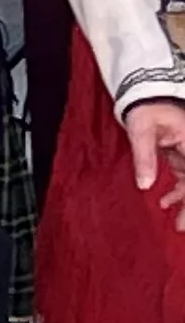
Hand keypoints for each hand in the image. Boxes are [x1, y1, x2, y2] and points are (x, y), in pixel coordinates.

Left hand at [129, 101, 184, 226]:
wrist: (146, 95)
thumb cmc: (146, 109)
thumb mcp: (141, 131)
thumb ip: (144, 158)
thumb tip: (145, 185)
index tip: (183, 221)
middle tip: (180, 227)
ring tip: (176, 222)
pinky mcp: (184, 154)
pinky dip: (178, 192)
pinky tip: (165, 202)